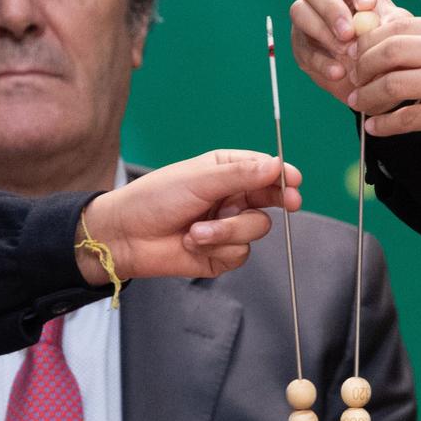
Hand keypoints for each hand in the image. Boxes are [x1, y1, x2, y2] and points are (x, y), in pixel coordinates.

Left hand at [80, 150, 302, 281]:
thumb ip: (240, 174)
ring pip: (255, 229)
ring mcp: (227, 228)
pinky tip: (193, 243)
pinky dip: (217, 249)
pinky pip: (240, 253)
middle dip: (278, 200)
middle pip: (269, 199)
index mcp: (224, 171)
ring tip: (196, 231)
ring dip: (226, 231)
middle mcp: (230, 198)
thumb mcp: (199, 179)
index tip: (293, 179)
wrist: (126, 237)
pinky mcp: (221, 255)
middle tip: (290, 201)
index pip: (263, 169)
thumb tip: (277, 165)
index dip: (281, 174)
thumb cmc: (155, 199)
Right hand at [290, 0, 411, 106]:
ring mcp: (305, 14)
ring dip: (324, 34)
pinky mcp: (299, 43)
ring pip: (301, 13)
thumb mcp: (392, 27)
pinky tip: (339, 72)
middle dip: (331, 9)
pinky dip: (321, 62)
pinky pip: (303, 48)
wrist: (367, 70)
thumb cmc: (380, 35)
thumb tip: (389, 24)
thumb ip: (393, 23)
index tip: (368, 6)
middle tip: (349, 33)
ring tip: (347, 53)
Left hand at [350, 14, 420, 188]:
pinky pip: (406, 118)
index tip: (356, 60)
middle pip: (390, 49)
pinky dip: (384, 124)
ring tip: (360, 106)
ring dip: (368, 97)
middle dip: (362, 67)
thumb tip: (378, 47)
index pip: (400, 25)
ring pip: (392, 83)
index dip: (369, 43)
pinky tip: (376, 128)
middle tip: (353, 83)